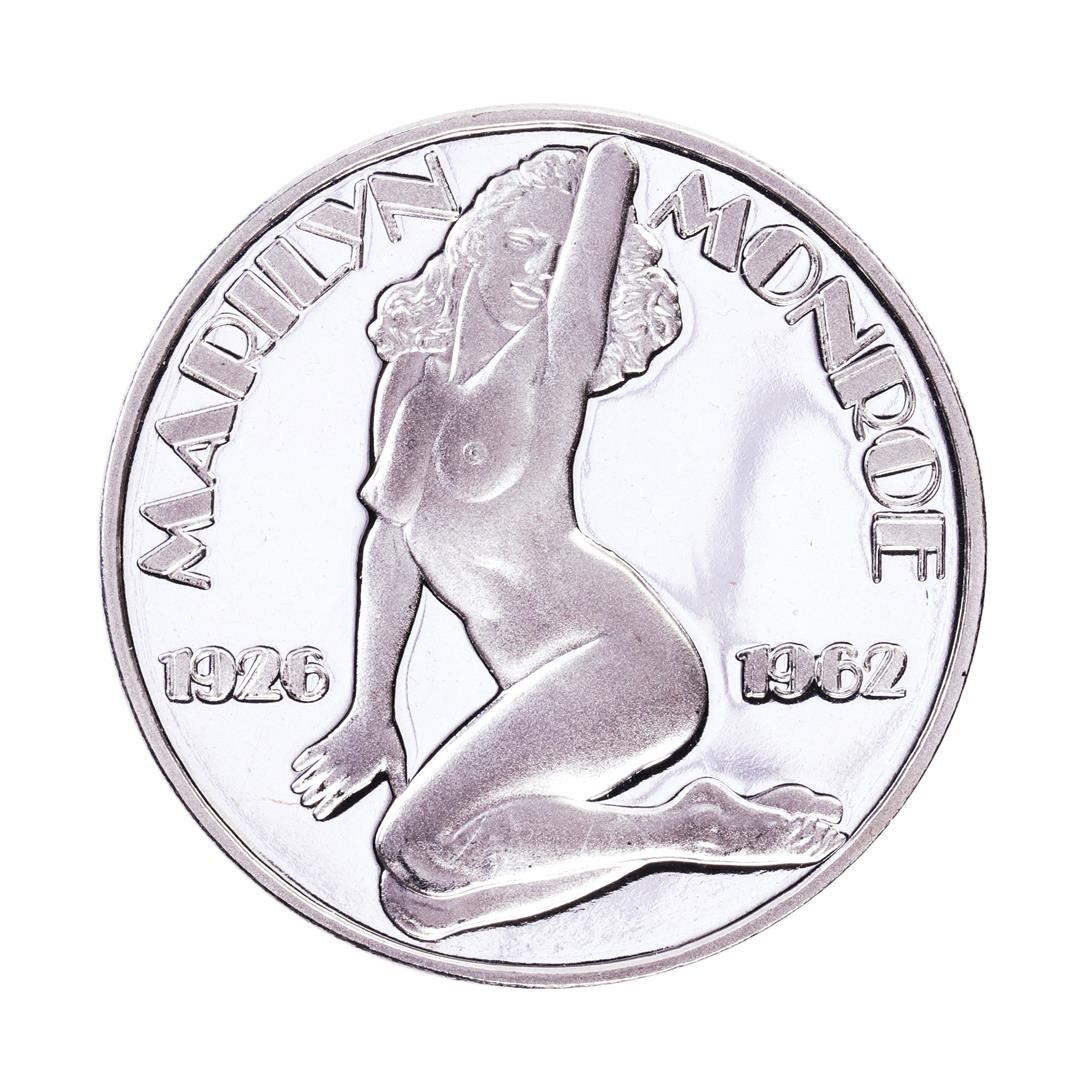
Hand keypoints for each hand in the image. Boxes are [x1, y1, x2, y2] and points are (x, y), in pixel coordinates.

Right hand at [291, 713, 406, 819]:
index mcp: (357, 776)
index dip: (326, 807)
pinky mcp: (329, 741)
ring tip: (296, 789)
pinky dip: (303, 760)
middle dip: (311, 796)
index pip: (337, 797)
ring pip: (314, 772)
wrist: (375, 713)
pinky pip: (312, 753)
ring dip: (304, 781)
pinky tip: (296, 766)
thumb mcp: (397, 763)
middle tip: (304, 802)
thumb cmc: (388, 739)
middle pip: (322, 787)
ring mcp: (333, 754)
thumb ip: (399, 783)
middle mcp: (342, 768)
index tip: (317, 815)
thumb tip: (406, 798)